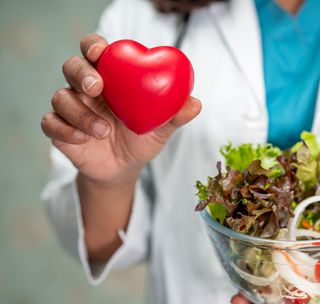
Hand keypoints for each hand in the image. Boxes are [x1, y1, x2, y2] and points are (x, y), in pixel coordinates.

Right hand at [41, 33, 201, 184]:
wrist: (125, 168)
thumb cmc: (142, 138)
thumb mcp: (160, 128)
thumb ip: (175, 115)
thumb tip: (195, 103)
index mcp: (110, 78)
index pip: (95, 52)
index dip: (93, 46)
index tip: (100, 52)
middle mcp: (86, 89)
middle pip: (72, 67)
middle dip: (81, 73)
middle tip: (97, 87)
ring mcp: (70, 108)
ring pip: (61, 97)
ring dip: (80, 112)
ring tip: (104, 131)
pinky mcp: (59, 130)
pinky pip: (50, 123)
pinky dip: (64, 130)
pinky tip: (83, 139)